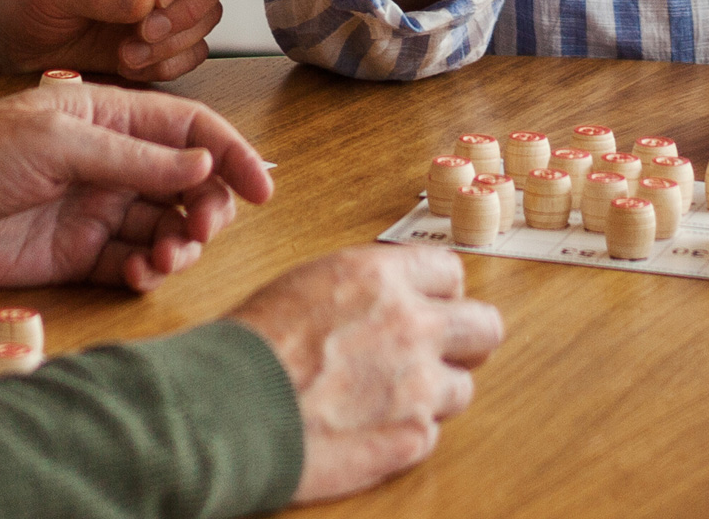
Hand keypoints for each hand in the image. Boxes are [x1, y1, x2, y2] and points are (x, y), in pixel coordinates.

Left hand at [0, 0, 230, 80]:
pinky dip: (170, 64)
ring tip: (126, 54)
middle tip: (144, 32)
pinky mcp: (161, 41)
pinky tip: (130, 65)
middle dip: (188, 10)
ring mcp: (163, 5)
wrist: (11, 43)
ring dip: (175, 42)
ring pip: (209, 16)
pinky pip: (193, 52)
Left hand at [0, 81, 272, 290]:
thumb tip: (203, 169)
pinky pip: (132, 264)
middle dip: (207, 209)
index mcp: (108, 116)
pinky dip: (147, 271)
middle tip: (200, 231)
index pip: (189, 131)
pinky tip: (140, 275)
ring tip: (166, 257)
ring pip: (165, 227)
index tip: (263, 188)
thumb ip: (133, 159)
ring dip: (180, 244)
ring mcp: (94, 209)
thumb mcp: (57, 142)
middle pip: (187, 185)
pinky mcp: (76, 255)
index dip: (230, 156)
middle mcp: (109, 162)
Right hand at [224, 247, 502, 504]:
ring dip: (433, 394)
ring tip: (386, 402)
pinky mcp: (411, 437)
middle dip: (465, 341)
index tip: (430, 307)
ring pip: (462, 387)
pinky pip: (430, 434)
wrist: (224, 411)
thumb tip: (377, 301)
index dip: (439, 294)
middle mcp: (410, 324)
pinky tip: (366, 431)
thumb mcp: (303, 287)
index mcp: (379, 277)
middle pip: (484, 326)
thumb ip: (358, 291)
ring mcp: (418, 384)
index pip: (450, 272)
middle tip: (440, 354)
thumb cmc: (245, 350)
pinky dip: (404, 436)